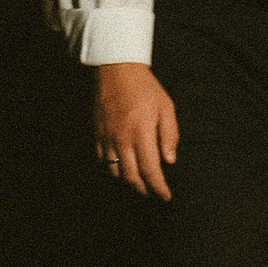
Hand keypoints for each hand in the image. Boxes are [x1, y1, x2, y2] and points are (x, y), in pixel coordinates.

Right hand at [94, 62, 178, 198]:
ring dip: (129, 183)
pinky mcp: (97, 135)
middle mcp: (122, 140)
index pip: (150, 170)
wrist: (116, 70)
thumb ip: (170, 135)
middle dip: (144, 190)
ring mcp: (107, 139)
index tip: (166, 196)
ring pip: (116, 172)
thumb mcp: (166, 107)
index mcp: (141, 133)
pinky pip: (103, 162)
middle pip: (131, 177)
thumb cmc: (145, 88)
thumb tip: (170, 161)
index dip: (158, 188)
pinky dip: (113, 171)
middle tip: (154, 194)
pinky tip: (122, 171)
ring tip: (141, 185)